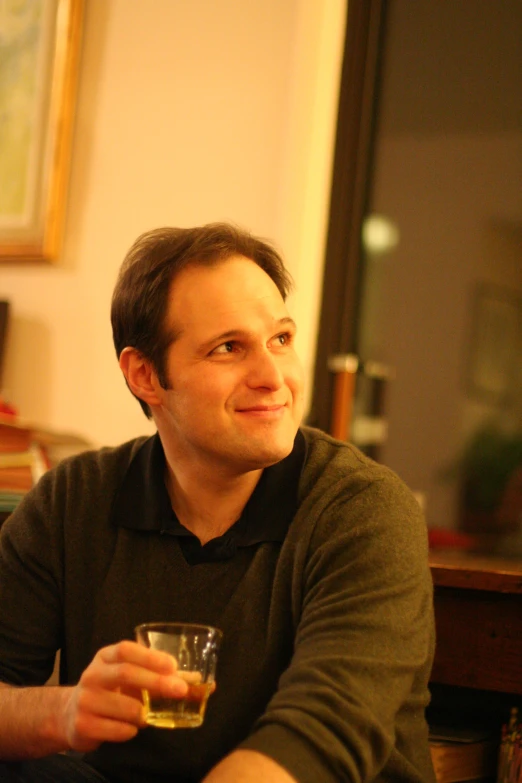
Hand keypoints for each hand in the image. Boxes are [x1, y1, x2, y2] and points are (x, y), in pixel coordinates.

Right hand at [61, 640, 188, 751]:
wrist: (71, 715)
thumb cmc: (112, 691)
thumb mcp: (132, 678)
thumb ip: (163, 678)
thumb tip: (203, 684)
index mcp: (105, 657)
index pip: (126, 650)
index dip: (150, 656)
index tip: (174, 665)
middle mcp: (93, 674)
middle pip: (125, 673)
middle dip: (156, 682)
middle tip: (180, 690)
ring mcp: (85, 699)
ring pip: (121, 705)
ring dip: (143, 712)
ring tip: (150, 716)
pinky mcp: (82, 724)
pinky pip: (114, 729)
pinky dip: (129, 730)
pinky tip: (133, 728)